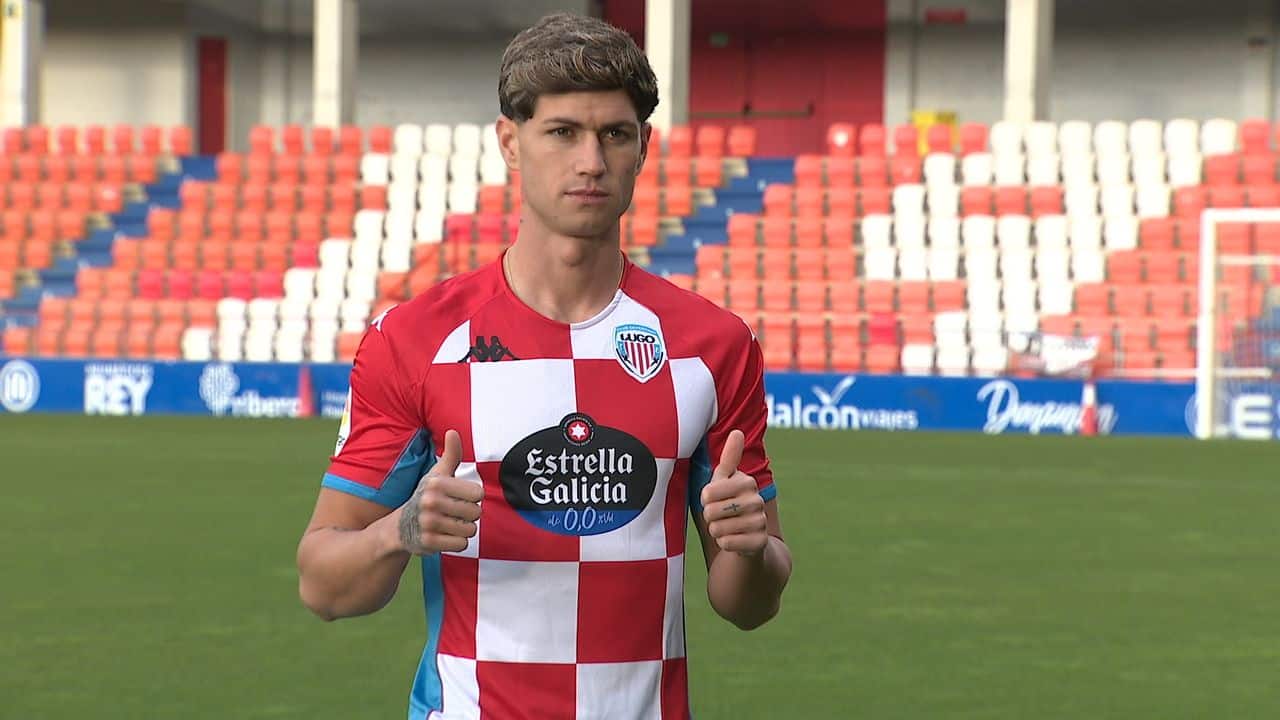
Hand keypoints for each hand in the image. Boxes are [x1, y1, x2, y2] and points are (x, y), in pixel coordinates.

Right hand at [396, 430, 482, 554]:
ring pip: (470, 530)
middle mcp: (430, 502)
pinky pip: (462, 545)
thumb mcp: (437, 474)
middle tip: (452, 513)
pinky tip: (444, 536)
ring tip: (448, 524)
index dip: (472, 498)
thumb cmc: (426, 496)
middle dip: (468, 515)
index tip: (458, 497)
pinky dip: (456, 542)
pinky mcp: (429, 542)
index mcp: (437, 483)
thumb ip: (451, 454)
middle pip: (476, 513)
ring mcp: (428, 523)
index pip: (478, 494)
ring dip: (463, 530)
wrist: (399, 527)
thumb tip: (453, 431)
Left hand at [700, 429, 767, 556]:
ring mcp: (760, 522)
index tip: (714, 499)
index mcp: (747, 482)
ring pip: (717, 529)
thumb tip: (737, 431)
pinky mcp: (760, 543)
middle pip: (711, 512)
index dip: (705, 500)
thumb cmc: (730, 503)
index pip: (708, 493)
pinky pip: (727, 543)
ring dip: (716, 531)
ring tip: (727, 527)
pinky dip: (724, 544)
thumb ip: (730, 457)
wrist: (748, 536)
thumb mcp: (725, 480)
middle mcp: (757, 500)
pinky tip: (733, 540)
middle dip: (710, 517)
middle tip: (720, 516)